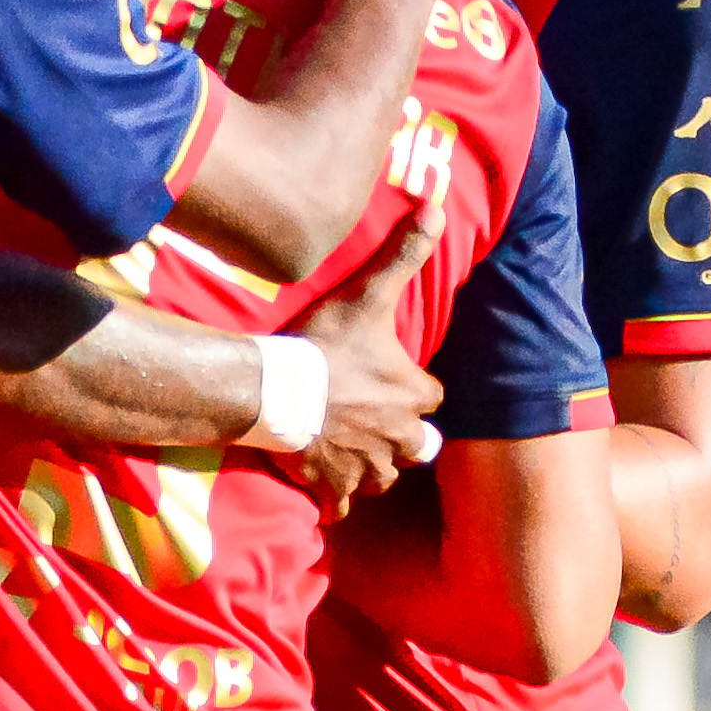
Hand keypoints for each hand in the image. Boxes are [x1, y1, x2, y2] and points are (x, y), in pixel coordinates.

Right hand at [285, 205, 446, 514]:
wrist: (274, 391)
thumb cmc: (323, 345)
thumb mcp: (368, 295)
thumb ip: (405, 255)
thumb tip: (436, 206)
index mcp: (414, 394)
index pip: (432, 397)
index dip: (416, 390)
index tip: (398, 383)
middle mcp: (397, 435)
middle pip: (416, 447)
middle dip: (404, 441)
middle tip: (382, 428)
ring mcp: (363, 463)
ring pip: (383, 479)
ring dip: (375, 471)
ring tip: (358, 458)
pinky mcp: (331, 482)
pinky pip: (341, 505)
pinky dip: (335, 501)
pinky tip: (326, 492)